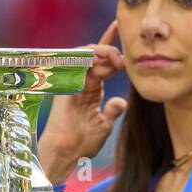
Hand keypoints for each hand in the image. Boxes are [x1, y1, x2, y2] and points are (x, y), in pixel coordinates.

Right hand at [38, 21, 126, 182]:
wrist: (68, 152)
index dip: (113, 51)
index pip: (104, 64)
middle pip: (96, 55)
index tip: (126, 39)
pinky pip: (72, 63)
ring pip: (85, 55)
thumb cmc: (83, 142)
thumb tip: (122, 101)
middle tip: (124, 61)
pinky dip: (85, 56)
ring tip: (114, 58)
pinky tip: (97, 56)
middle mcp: (82, 82)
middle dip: (112, 51)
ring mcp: (72, 82)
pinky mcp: (65, 84)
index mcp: (92, 89)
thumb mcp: (104, 124)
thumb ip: (113, 110)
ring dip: (101, 51)